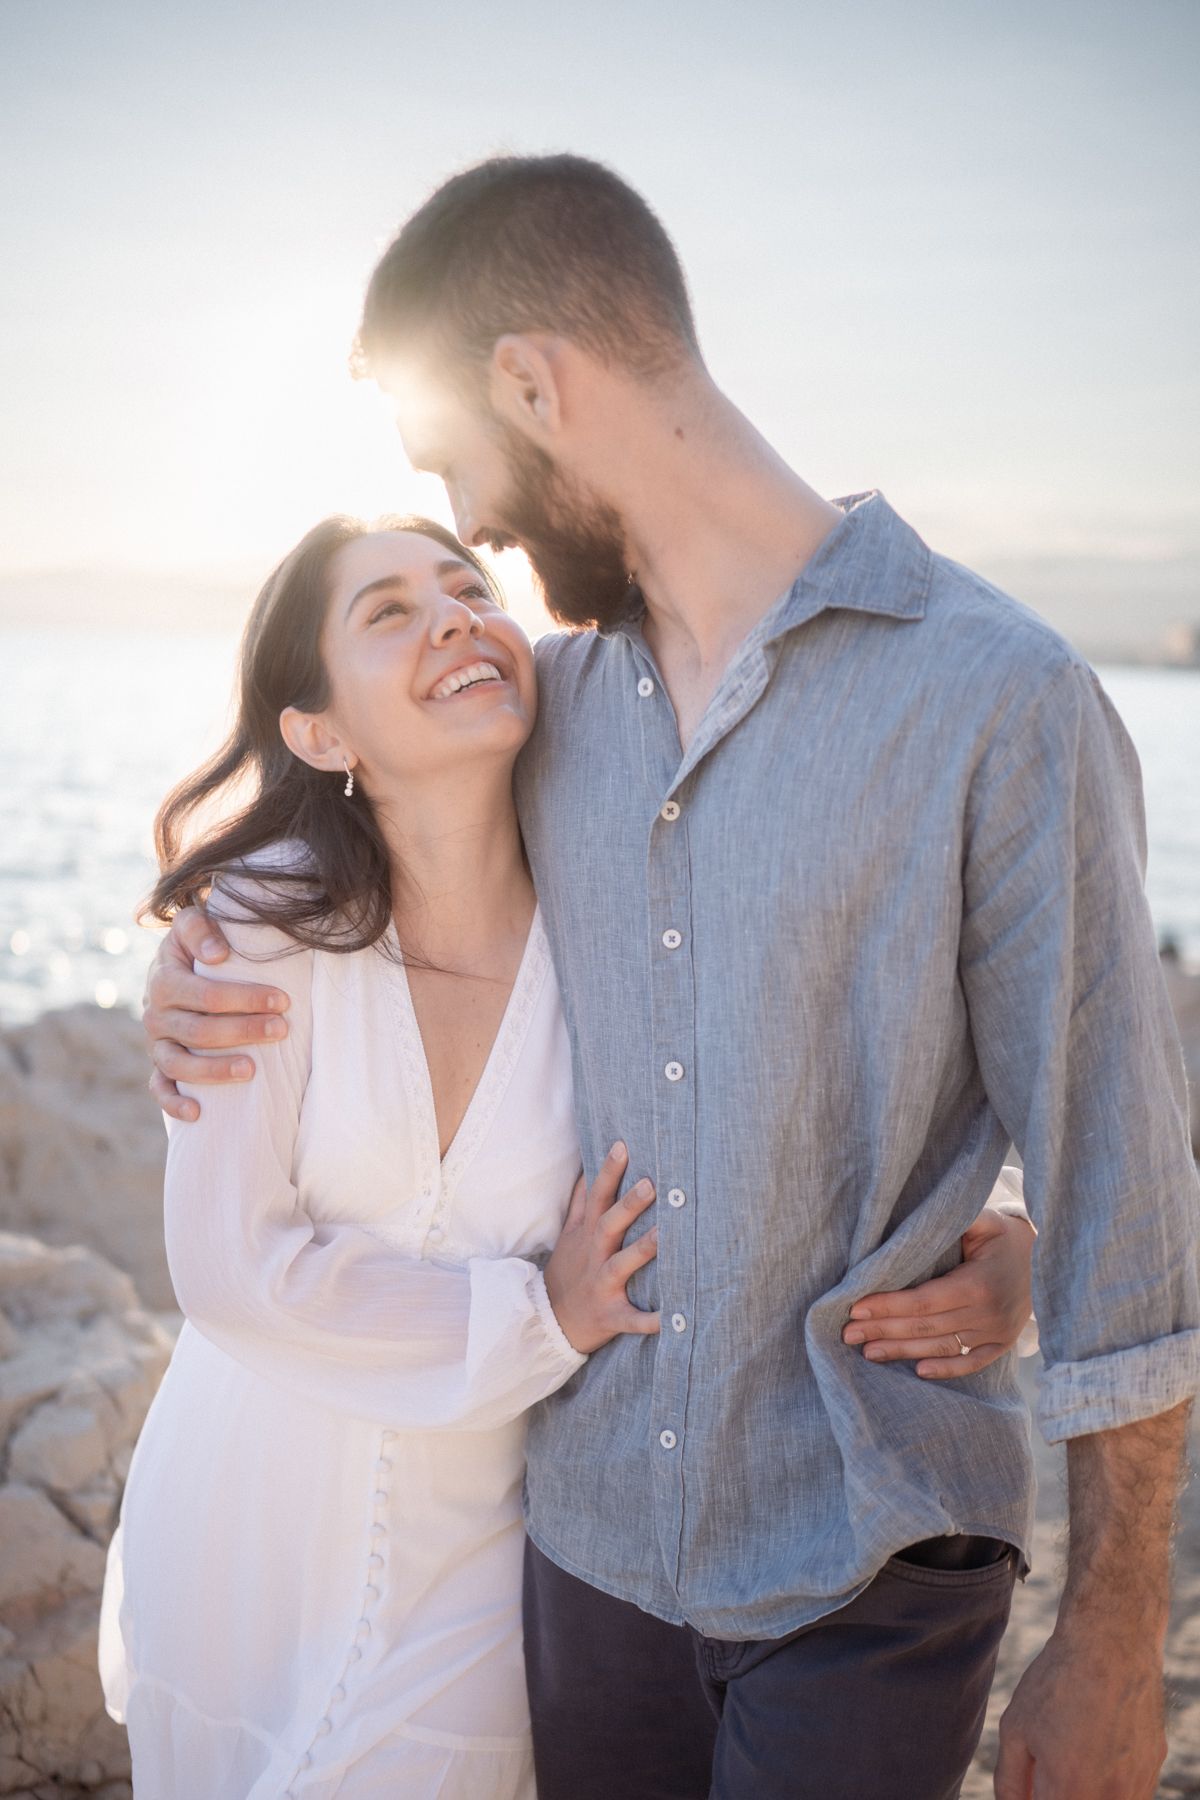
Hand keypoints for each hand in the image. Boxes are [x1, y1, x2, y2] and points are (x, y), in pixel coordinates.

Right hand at [143, 906, 289, 1121]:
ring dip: (215, 1070)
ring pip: (179, 1064)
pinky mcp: (158, 1065)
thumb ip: (198, 928)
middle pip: (198, 1031)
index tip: (283, 1000)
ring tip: (252, 1070)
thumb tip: (217, 954)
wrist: (174, 965)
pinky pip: (159, 1089)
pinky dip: (173, 1103)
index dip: (244, 999)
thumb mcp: (192, 923)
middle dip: (243, 1031)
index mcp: (164, 980)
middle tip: (282, 1029)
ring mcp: (156, 1043)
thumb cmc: (196, 944)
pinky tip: (198, 1114)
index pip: (205, 995)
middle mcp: (155, 1014)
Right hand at [545, 1143, 659, 1353]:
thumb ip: (581, 1202)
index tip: (622, 1146)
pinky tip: (671, 1319)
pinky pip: (631, 1320)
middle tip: (651, 1183)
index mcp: (586, 1235)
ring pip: (620, 1266)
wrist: (551, 1322)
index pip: (596, 1197)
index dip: (608, 1172)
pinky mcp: (610, 1316)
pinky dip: (649, 1320)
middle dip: (628, 1205)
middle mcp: (594, 1257)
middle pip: (609, 1225)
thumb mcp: (569, 1234)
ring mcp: (601, 1286)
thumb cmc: (570, 1271)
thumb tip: (586, 1167)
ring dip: (642, 1251)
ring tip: (665, 1235)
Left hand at [842, 1204, 1034, 1377]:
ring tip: (868, 1352)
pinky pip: (971, 1362)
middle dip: (883, 1330)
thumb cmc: (1004, 1236)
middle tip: (847, 1335)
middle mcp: (987, 1312)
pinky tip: (918, 1372)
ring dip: (902, 1351)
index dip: (888, 1306)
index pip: (923, 1300)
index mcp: (978, 1283)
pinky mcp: (1002, 1344)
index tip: (855, 1308)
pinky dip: (946, 1369)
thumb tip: (920, 1217)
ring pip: (941, 1346)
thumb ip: (956, 1221)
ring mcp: (996, 1332)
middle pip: (925, 1327)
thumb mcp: (983, 1221)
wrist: (1048, 1259)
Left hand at [995, 1623, 1165, 1797]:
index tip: (1032, 1782)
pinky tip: (1096, 1747)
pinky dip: (1110, 1783)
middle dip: (1059, 1792)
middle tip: (1049, 1766)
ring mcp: (1137, 1785)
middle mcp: (1109, 1796)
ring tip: (1073, 1752)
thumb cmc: (1058, 1683)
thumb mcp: (1016, 1728)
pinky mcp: (1153, 1769)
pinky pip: (1128, 1793)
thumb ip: (1010, 1780)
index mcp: (1069, 1789)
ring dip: (1085, 1792)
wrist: (1111, 1644)